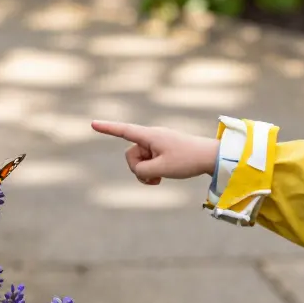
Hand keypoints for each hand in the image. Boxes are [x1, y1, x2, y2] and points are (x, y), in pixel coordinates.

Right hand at [91, 120, 219, 184]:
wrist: (211, 157)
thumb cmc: (187, 160)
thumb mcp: (161, 169)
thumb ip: (141, 170)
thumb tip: (139, 169)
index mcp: (150, 136)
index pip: (124, 130)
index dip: (107, 128)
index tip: (92, 123)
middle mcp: (151, 136)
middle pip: (131, 155)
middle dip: (138, 169)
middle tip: (155, 177)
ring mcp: (157, 143)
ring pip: (140, 161)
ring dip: (146, 172)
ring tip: (161, 178)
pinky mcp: (162, 150)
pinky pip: (149, 162)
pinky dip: (152, 171)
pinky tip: (161, 178)